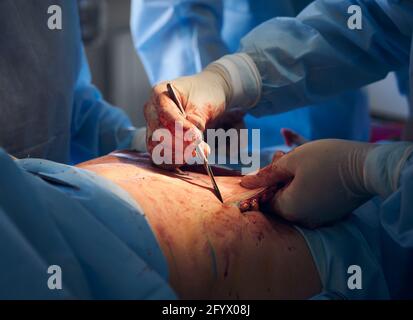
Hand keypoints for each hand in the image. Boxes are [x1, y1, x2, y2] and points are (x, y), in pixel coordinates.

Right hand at [144, 69, 230, 167]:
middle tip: (196, 150)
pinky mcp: (159, 141)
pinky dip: (174, 161)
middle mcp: (152, 111)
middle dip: (177, 145)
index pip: (164, 113)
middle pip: (156, 134)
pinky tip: (189, 158)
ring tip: (196, 153)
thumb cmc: (205, 94)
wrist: (208, 95)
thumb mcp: (204, 103)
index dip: (179, 127)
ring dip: (176, 156)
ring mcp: (153, 126)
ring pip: (155, 148)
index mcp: (160, 94)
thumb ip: (196, 119)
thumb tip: (190, 137)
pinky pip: (160, 155)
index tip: (195, 136)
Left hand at [241, 139, 375, 227]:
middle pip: (280, 200)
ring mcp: (319, 219)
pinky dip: (307, 187)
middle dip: (279, 179)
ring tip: (300, 160)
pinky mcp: (331, 214)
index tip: (273, 164)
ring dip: (293, 181)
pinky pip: (311, 201)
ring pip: (295, 199)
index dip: (264, 182)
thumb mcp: (291, 161)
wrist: (366, 167)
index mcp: (289, 208)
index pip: (265, 200)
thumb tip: (245, 183)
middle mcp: (302, 219)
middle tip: (286, 157)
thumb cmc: (326, 160)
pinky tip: (314, 171)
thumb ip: (266, 174)